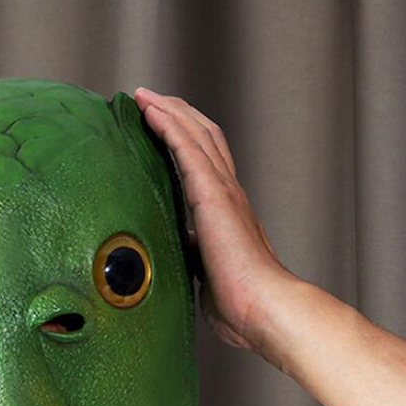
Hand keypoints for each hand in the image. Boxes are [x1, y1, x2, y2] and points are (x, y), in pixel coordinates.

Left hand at [134, 87, 301, 356]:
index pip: (205, 165)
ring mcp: (222, 192)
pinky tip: (151, 110)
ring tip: (143, 96)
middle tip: (149, 101)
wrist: (262, 309)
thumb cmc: (239, 304)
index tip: (160, 129)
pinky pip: (188, 149)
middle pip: (202, 138)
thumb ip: (195, 262)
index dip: (184, 141)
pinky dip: (168, 125)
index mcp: (225, 214)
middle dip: (175, 116)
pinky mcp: (213, 196)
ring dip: (168, 111)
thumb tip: (179, 267)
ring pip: (195, 135)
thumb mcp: (207, 276)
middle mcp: (227, 195)